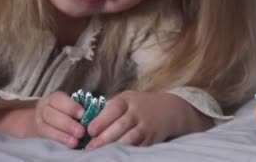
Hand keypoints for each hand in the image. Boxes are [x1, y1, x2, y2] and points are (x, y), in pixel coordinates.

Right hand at [26, 91, 86, 147]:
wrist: (47, 121)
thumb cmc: (66, 112)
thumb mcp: (70, 106)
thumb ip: (79, 110)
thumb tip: (94, 117)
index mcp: (53, 99)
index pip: (59, 100)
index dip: (71, 107)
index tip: (82, 115)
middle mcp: (43, 108)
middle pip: (51, 115)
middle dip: (67, 124)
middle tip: (81, 132)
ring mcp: (39, 122)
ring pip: (46, 128)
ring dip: (62, 135)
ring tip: (75, 142)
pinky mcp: (39, 134)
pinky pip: (46, 138)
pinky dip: (58, 141)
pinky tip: (68, 145)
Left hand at [85, 90, 212, 149]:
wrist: (169, 110)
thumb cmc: (140, 105)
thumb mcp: (126, 99)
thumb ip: (110, 109)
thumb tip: (86, 120)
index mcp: (127, 100)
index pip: (114, 109)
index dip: (102, 120)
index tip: (90, 131)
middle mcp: (137, 112)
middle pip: (121, 125)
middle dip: (105, 138)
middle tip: (90, 148)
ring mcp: (146, 126)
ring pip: (131, 138)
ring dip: (116, 147)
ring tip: (102, 154)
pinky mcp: (151, 139)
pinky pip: (139, 146)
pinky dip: (128, 152)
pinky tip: (117, 157)